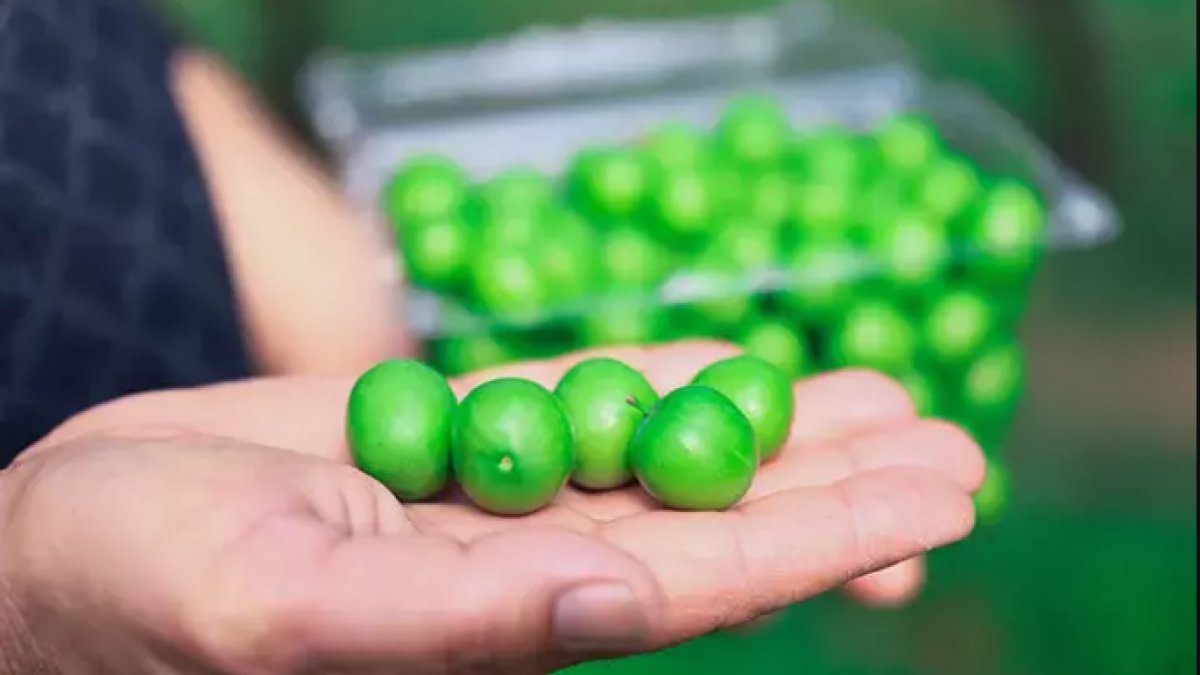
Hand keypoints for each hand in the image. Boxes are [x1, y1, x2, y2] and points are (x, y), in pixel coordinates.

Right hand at [1, 342, 983, 673]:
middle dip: (833, 484)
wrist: (68, 534)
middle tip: (952, 446)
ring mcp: (493, 495)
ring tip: (885, 395)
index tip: (930, 503)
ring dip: (774, 424)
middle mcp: (524, 568)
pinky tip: (742, 358)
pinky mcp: (452, 434)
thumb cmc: (148, 594)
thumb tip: (619, 606)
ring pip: (666, 453)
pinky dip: (663, 374)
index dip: (820, 541)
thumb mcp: (293, 612)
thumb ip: (462, 622)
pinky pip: (579, 397)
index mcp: (507, 631)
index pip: (699, 586)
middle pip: (714, 520)